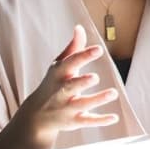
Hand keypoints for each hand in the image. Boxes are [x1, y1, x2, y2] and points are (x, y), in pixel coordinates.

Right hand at [17, 25, 119, 139]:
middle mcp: (61, 92)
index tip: (98, 49)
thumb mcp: (59, 65)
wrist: (35, 115)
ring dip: (97, 99)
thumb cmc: (53, 83)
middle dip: (82, 82)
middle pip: (71, 87)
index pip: (70, 63)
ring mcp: (67, 108)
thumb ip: (73, 48)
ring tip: (113, 93)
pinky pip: (87, 121)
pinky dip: (100, 120)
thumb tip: (80, 27)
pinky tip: (114, 117)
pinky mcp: (74, 121)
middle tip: (95, 77)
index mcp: (59, 74)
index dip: (83, 56)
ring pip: (82, 104)